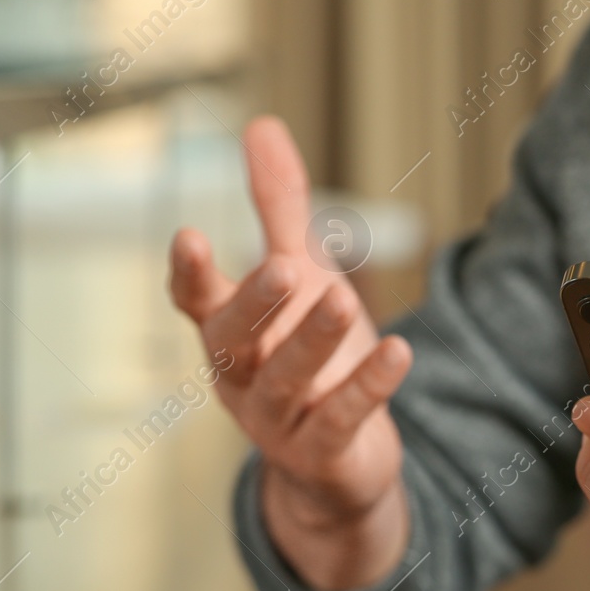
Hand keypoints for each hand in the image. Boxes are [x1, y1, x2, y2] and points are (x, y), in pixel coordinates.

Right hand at [170, 117, 413, 590]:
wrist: (338, 465)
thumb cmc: (311, 357)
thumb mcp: (301, 277)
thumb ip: (279, 209)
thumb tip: (261, 125)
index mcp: (228, 334)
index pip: (195, 302)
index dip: (190, 275)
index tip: (189, 237)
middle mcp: (241, 379)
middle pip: (233, 343)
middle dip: (255, 304)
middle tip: (282, 266)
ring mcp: (277, 423)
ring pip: (285, 382)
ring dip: (312, 341)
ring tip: (341, 299)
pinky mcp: (322, 454)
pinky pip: (340, 420)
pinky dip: (367, 388)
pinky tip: (400, 353)